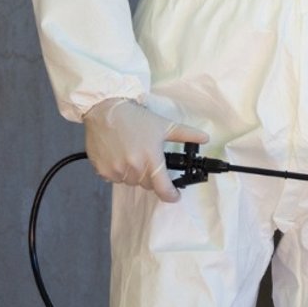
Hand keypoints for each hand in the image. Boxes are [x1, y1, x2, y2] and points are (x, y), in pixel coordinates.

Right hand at [83, 98, 208, 204]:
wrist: (105, 110)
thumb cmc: (135, 119)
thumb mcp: (164, 126)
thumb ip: (186, 134)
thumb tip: (205, 138)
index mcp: (150, 157)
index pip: (162, 187)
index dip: (170, 194)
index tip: (174, 196)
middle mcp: (133, 166)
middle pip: (147, 184)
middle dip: (151, 176)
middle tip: (148, 159)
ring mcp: (116, 169)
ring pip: (131, 182)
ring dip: (134, 174)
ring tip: (132, 155)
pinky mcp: (102, 169)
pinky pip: (115, 179)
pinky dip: (119, 172)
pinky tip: (119, 156)